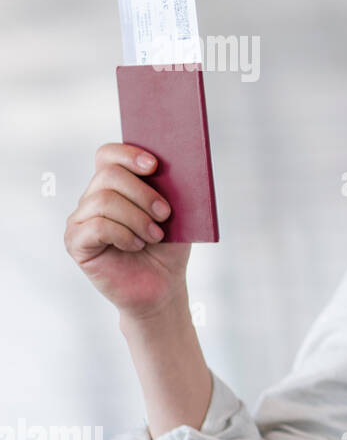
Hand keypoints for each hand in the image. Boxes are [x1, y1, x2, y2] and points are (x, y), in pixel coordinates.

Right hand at [65, 143, 191, 318]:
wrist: (163, 285)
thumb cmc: (168, 247)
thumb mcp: (177, 214)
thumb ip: (169, 188)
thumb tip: (174, 165)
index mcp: (115, 185)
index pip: (108, 155)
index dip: (129, 154)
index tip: (154, 166)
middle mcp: (93, 198)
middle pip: (109, 175)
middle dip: (142, 192)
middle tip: (165, 213)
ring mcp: (81, 219)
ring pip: (104, 200)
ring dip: (137, 218)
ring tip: (155, 236)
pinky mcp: (76, 242)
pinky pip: (97, 227)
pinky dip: (124, 235)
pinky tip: (137, 245)